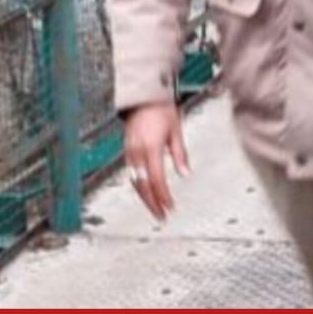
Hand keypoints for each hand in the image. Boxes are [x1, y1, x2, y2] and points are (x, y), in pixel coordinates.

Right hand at [122, 100, 190, 219]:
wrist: (143, 96)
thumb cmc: (162, 110)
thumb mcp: (176, 130)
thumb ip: (180, 154)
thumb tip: (185, 174)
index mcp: (150, 148)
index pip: (156, 180)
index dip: (163, 196)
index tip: (170, 208)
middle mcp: (137, 152)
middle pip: (143, 185)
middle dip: (152, 203)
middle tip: (162, 217)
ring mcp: (130, 152)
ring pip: (135, 182)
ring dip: (145, 198)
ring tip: (155, 210)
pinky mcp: (127, 151)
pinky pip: (131, 174)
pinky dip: (139, 186)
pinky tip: (146, 192)